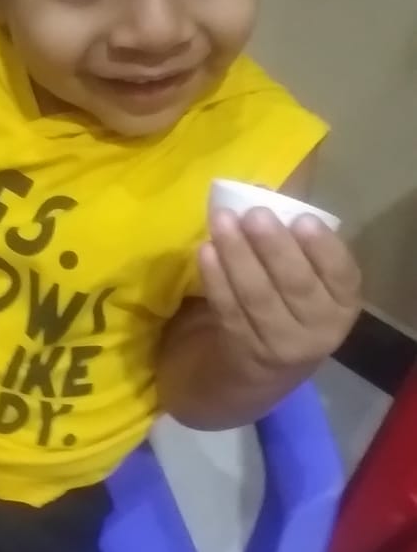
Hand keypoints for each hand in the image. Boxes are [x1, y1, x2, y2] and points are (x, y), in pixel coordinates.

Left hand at [198, 208, 361, 374]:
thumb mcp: (310, 272)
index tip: (303, 219)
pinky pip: (228, 310)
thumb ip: (293, 234)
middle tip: (254, 214)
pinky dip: (216, 280)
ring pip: (258, 297)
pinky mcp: (244, 349)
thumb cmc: (295, 298)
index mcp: (344, 303)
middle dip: (274, 247)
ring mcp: (281, 345)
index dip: (323, 248)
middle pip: (297, 285)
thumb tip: (259, 190)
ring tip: (223, 221)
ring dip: (237, 256)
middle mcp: (319, 329)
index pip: (341, 275)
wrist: (273, 360)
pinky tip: (207, 251)